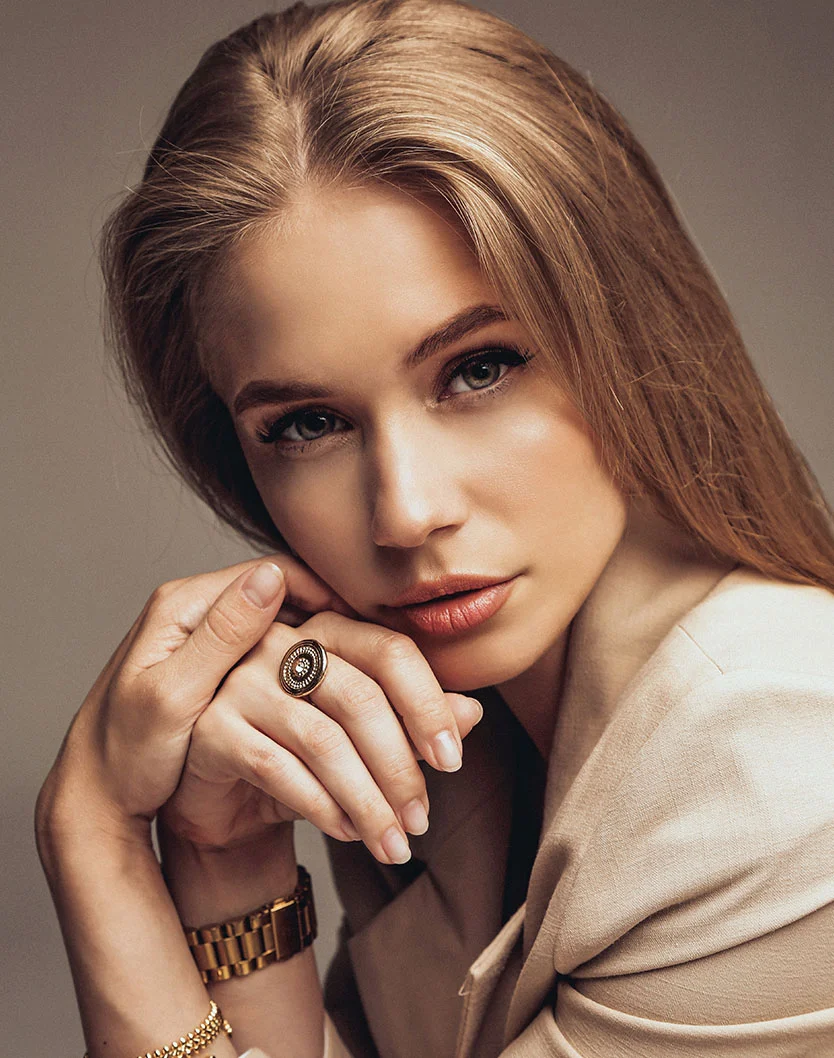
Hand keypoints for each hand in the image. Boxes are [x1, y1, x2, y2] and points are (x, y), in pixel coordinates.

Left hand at [36, 553, 357, 841]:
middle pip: (286, 599)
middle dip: (337, 623)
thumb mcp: (171, 696)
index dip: (328, 593)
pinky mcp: (220, 674)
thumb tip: (271, 576)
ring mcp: (210, 643)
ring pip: (287, 631)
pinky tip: (340, 699)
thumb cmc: (124, 753)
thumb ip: (221, 637)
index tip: (369, 622)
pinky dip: (310, 676)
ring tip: (372, 675)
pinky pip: (278, 661)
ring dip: (329, 651)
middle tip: (383, 650)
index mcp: (185, 606)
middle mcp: (200, 614)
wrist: (97, 799)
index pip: (273, 574)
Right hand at [159, 607, 483, 865]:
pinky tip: (347, 832)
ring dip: (367, 801)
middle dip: (400, 767)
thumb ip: (412, 717)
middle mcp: (280, 644)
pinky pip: (278, 768)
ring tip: (393, 842)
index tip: (452, 760)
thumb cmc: (300, 756)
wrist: (227, 798)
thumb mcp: (362, 737)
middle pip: (359, 697)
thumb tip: (472, 712)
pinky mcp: (213, 728)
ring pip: (323, 740)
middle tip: (421, 819)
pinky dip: (322, 806)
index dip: (427, 706)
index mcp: (326, 630)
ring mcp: (241, 683)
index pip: (389, 652)